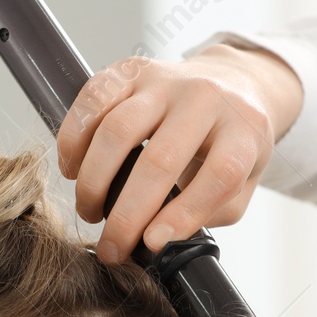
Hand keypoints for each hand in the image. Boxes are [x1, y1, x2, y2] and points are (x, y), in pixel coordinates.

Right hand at [56, 43, 303, 263]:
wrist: (232, 83)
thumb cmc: (232, 142)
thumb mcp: (244, 182)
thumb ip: (211, 211)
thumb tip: (162, 240)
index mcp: (243, 130)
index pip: (219, 174)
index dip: (184, 214)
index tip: (153, 244)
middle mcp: (205, 99)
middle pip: (160, 159)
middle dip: (128, 213)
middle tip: (111, 247)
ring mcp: (166, 81)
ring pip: (118, 129)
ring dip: (94, 180)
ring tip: (90, 211)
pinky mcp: (132, 70)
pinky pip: (92, 99)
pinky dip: (74, 139)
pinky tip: (72, 169)